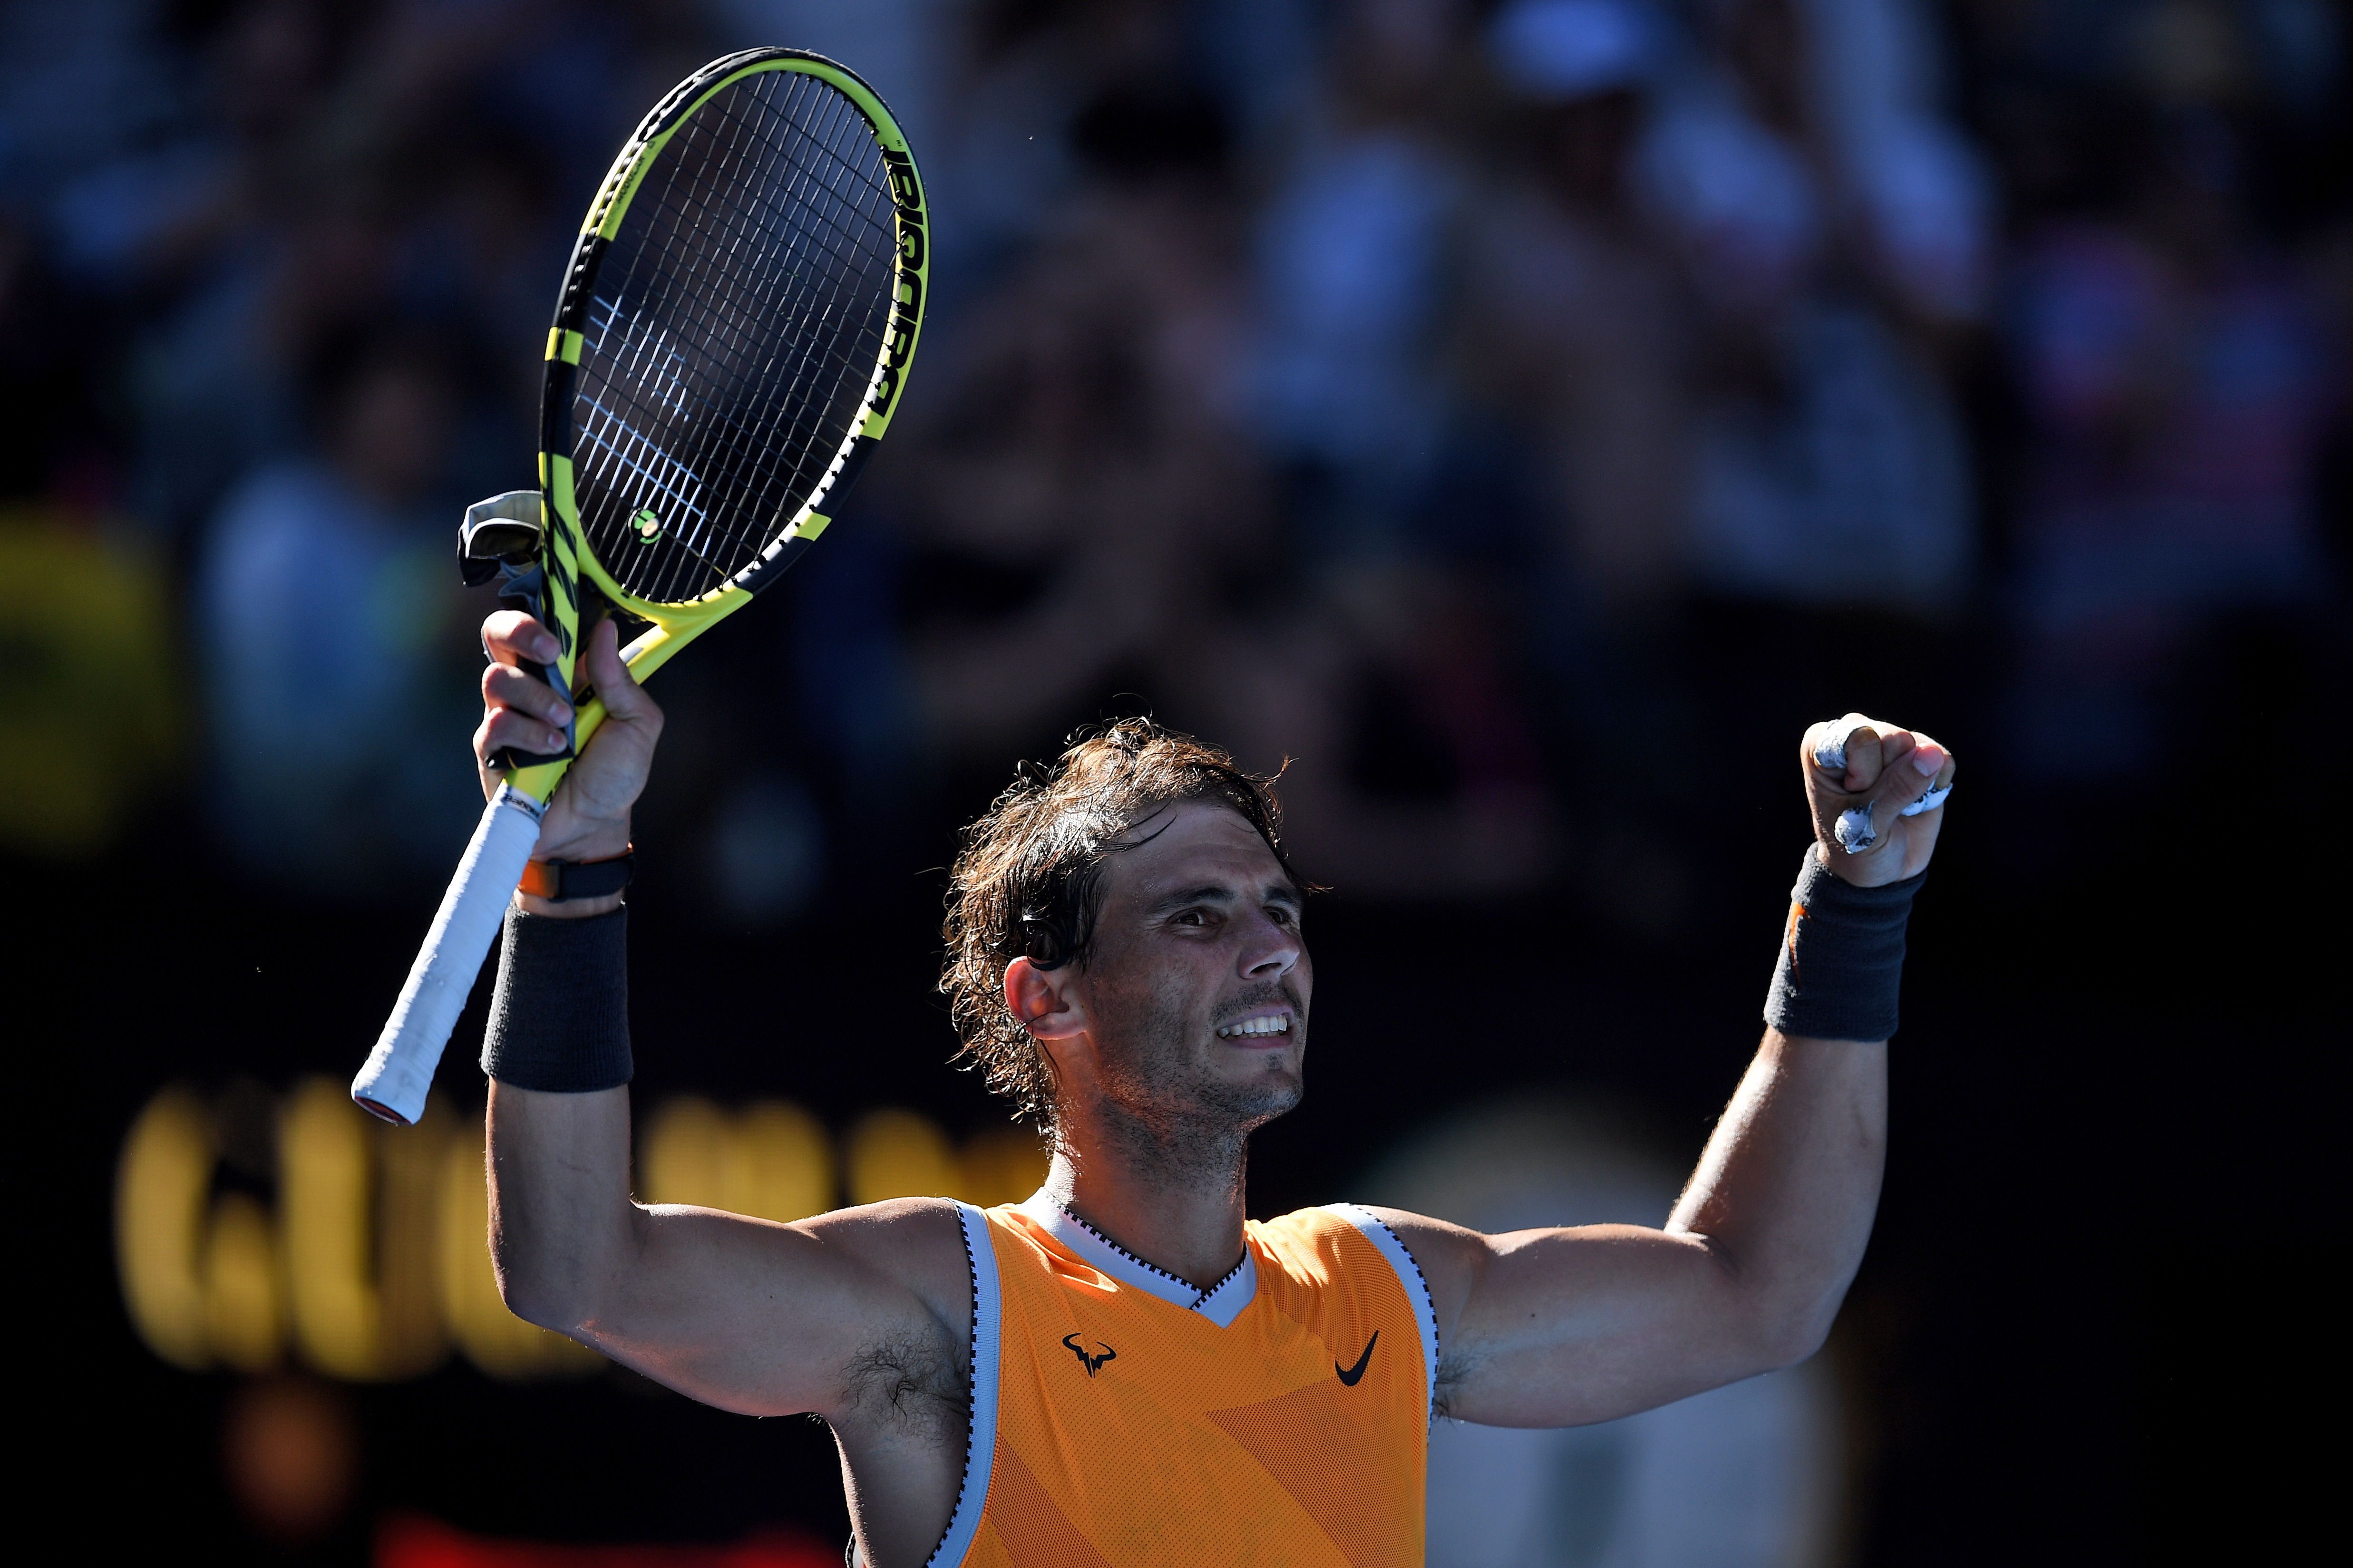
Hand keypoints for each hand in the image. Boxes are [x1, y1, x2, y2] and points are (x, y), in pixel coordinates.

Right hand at [476, 613, 662, 871]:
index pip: (539, 625)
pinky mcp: (490, 747)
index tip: (563, 625)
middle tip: (552, 654)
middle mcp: (530, 686)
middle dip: (521, 633)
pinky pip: (495, 724)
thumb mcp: (636, 723)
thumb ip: (619, 678)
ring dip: (536, 698)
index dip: (541, 613)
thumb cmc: (616, 773)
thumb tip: (606, 629)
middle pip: (498, 634)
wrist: (595, 824)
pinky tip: (553, 750)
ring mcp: (506, 714)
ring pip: (497, 678)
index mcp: (565, 673)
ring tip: (565, 725)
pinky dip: (528, 733)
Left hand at [1799, 713, 1953, 886]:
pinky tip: (1919, 800)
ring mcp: (1890, 741)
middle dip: (1891, 778)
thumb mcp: (1867, 825)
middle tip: (1875, 804)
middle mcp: (1856, 734)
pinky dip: (1937, 784)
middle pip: (1893, 738)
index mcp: (1823, 745)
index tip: (1854, 797)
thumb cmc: (1855, 846)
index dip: (1866, 774)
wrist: (1877, 870)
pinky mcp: (1923, 754)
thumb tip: (1932, 754)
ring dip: (1913, 783)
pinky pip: (1943, 757)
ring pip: (1919, 745)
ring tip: (1894, 803)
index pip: (1859, 737)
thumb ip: (1896, 788)